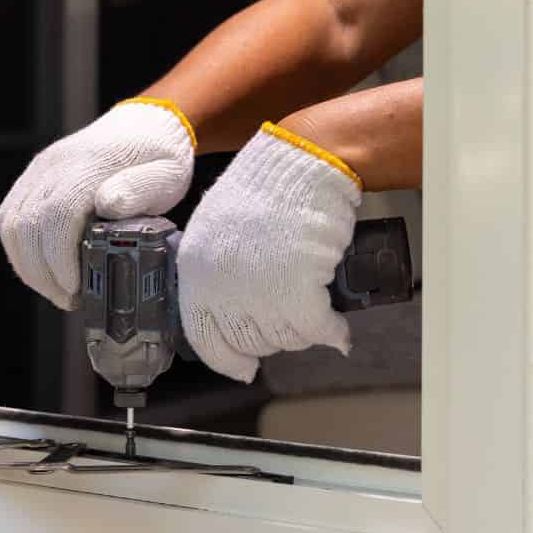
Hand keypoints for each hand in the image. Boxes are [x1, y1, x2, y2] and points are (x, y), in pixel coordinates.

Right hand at [0, 99, 195, 310]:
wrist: (145, 125)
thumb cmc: (158, 157)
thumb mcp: (165, 175)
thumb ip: (138, 189)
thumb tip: (107, 204)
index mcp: (89, 165)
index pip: (57, 215)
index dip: (59, 257)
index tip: (75, 287)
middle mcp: (55, 165)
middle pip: (27, 224)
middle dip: (42, 271)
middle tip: (67, 299)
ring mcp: (40, 170)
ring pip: (11, 224)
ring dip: (26, 265)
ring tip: (54, 289)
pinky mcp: (33, 178)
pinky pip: (10, 216)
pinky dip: (19, 249)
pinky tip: (40, 268)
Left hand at [177, 123, 362, 380]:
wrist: (302, 164)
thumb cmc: (266, 187)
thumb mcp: (219, 227)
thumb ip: (216, 269)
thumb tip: (227, 306)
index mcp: (195, 269)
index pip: (203, 334)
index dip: (226, 358)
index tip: (240, 368)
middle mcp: (220, 286)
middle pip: (248, 341)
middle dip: (272, 339)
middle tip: (291, 324)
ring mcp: (257, 292)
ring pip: (284, 338)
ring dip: (302, 332)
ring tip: (315, 311)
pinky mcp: (297, 292)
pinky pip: (317, 330)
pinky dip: (332, 333)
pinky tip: (337, 330)